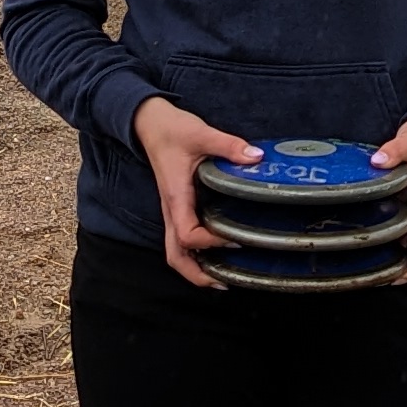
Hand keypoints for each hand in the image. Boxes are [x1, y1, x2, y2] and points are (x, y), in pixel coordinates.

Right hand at [132, 96, 261, 287]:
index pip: (186, 234)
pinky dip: (195, 254)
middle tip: (226, 282)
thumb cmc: (171, 130)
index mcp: (176, 197)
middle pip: (175, 256)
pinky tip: (216, 254)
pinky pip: (181, 239)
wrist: (150, 124)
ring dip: (195, 269)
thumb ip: (229, 146)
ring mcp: (172, 212)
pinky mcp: (176, 208)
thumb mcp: (201, 134)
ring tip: (223, 277)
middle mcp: (171, 210)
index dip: (210, 243)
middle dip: (198, 275)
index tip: (235, 239)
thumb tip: (256, 157)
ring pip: (175, 252)